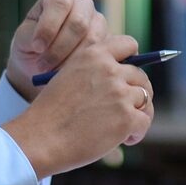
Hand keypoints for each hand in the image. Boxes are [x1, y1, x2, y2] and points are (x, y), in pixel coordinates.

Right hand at [2, 34, 152, 178]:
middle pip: (141, 77)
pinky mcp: (126, 117)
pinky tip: (125, 140)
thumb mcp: (68, 78)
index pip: (128, 44)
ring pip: (145, 100)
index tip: (131, 75)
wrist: (40, 139)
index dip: (135, 60)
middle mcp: (109, 70)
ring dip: (138, 114)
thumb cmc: (51, 114)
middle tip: (130, 109)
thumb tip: (125, 79)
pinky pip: (144, 122)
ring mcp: (119, 93)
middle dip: (138, 93)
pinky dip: (137, 133)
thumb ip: (94, 72)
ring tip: (123, 129)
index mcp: (93, 55)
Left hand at [6, 0, 107, 99]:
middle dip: (59, 48)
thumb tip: (41, 45)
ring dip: (70, 59)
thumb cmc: (31, 46)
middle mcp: (83, 4)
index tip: (37, 47)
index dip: (48, 26)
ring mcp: (99, 21)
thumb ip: (30, 37)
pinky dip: (83, 66)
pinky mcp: (109, 40)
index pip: (59, 3)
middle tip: (42, 66)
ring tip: (52, 72)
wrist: (44, 62)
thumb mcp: (23, 39)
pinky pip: (101, 53)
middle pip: (78, 23)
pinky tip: (68, 74)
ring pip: (92, 40)